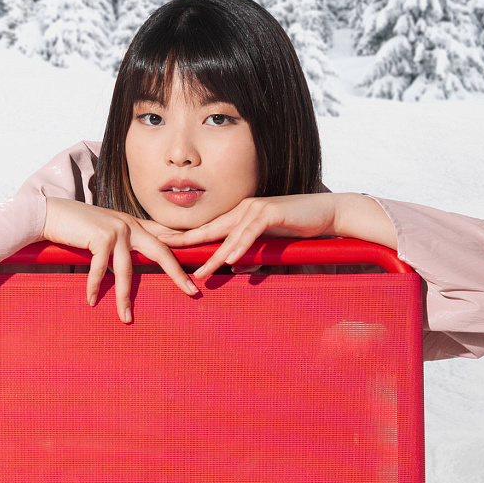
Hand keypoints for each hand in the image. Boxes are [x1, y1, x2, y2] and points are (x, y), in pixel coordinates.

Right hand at [42, 198, 196, 322]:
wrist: (50, 213)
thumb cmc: (76, 227)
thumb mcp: (105, 232)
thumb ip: (121, 245)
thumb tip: (128, 268)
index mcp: (134, 224)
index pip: (164, 239)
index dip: (182, 252)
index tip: (196, 269)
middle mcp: (130, 225)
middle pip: (161, 252)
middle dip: (177, 273)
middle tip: (191, 291)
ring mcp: (116, 229)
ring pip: (127, 271)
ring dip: (124, 298)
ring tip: (126, 318)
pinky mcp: (101, 236)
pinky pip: (101, 270)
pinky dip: (94, 287)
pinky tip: (91, 301)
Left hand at [157, 193, 398, 280]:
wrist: (325, 214)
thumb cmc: (296, 229)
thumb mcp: (269, 247)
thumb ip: (252, 256)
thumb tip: (235, 268)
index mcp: (238, 217)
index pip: (206, 230)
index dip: (183, 238)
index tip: (161, 244)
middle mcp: (242, 210)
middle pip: (208, 230)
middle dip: (183, 241)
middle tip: (158, 248)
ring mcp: (255, 209)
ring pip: (229, 237)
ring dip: (213, 257)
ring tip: (198, 273)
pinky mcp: (271, 213)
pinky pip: (252, 233)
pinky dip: (241, 247)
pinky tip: (231, 260)